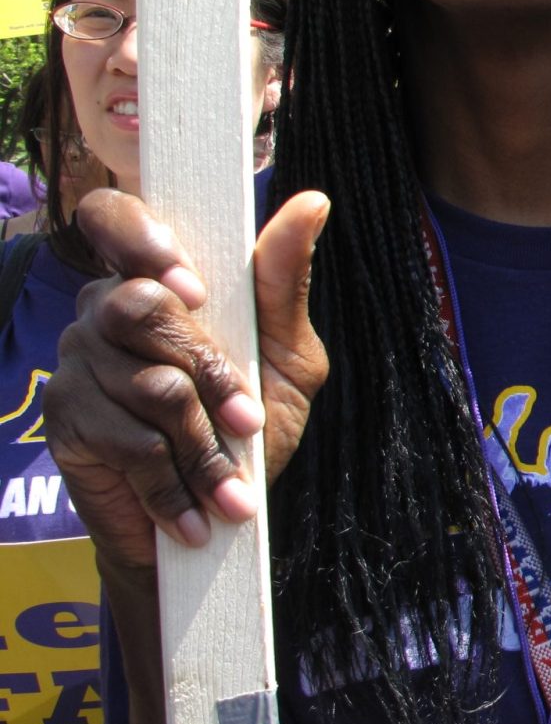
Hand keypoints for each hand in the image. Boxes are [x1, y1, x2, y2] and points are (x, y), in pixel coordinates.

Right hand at [46, 189, 330, 570]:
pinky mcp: (65, 419)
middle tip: (248, 420)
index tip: (194, 291)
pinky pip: (130, 441)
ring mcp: (77, 363)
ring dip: (206, 443)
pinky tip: (197, 510)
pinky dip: (178, 481)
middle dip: (208, 371)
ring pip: (148, 385)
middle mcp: (103, 309)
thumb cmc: (252, 423)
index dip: (143, 241)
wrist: (216, 520)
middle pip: (138, 306)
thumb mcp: (285, 354)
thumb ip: (284, 282)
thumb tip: (312, 203)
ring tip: (230, 481)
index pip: (113, 217)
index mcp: (154, 278)